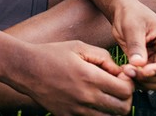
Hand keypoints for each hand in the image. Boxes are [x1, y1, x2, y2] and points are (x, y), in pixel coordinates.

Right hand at [5, 41, 134, 115]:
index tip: (122, 77)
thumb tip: (119, 71)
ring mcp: (77, 110)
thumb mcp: (79, 46)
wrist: (26, 69)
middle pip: (123, 108)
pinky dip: (97, 114)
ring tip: (105, 96)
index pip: (126, 91)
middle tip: (117, 88)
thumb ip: (103, 57)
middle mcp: (86, 97)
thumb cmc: (51, 55)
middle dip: (125, 98)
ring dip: (112, 108)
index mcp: (90, 77)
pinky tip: (92, 102)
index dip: (129, 84)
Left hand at [110, 1, 155, 91]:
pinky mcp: (151, 66)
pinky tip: (126, 72)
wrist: (123, 13)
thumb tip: (139, 65)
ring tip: (126, 71)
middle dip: (149, 77)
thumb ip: (136, 46)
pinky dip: (140, 81)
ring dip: (145, 82)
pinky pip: (150, 81)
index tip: (143, 71)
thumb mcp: (131, 27)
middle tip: (128, 71)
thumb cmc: (130, 14)